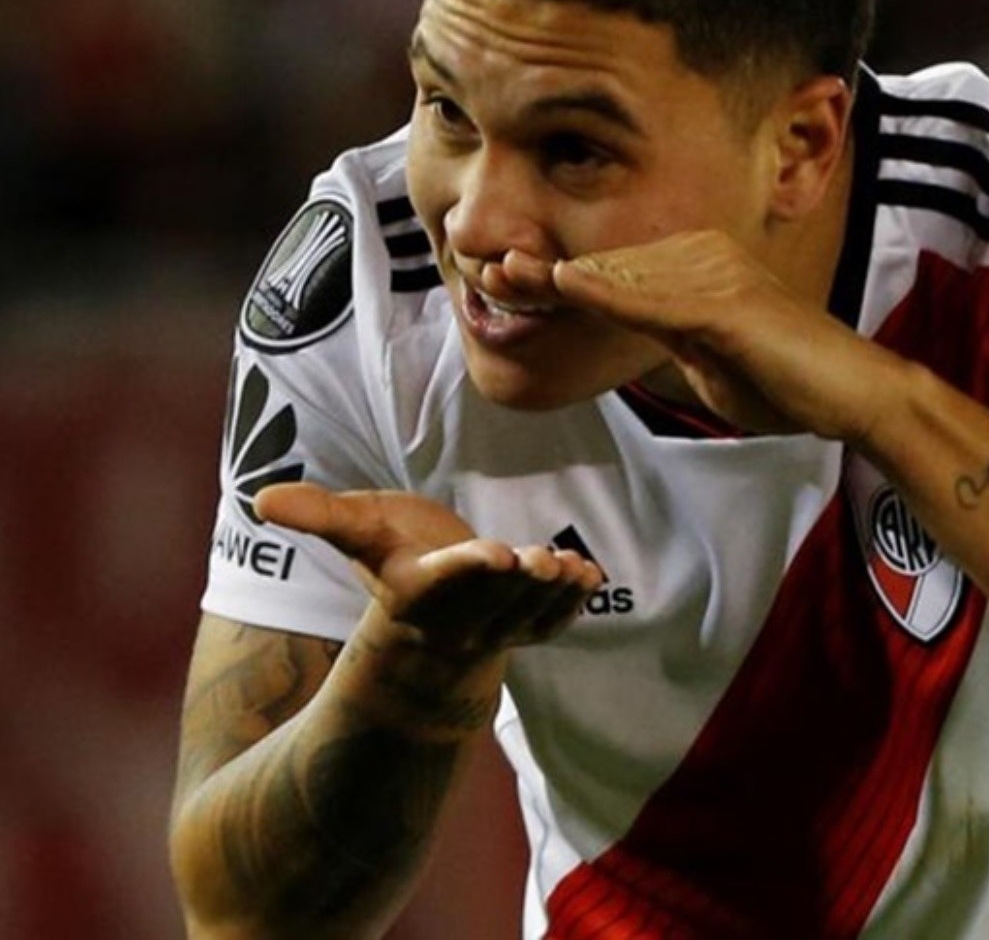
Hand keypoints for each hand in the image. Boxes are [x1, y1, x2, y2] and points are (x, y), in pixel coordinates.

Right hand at [254, 483, 603, 659]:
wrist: (426, 617)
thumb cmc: (392, 559)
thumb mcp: (359, 532)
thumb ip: (319, 515)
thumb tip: (258, 498)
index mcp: (416, 590)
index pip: (444, 581)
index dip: (469, 568)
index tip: (496, 552)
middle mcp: (457, 618)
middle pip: (493, 600)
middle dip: (521, 580)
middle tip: (545, 558)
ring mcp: (495, 629)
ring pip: (527, 614)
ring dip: (553, 594)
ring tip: (574, 567)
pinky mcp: (526, 629)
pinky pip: (551, 624)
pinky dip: (572, 606)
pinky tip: (591, 577)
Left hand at [500, 231, 901, 440]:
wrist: (848, 395)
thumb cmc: (782, 381)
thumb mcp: (704, 355)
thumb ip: (665, 332)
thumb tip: (627, 325)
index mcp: (698, 266)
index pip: (616, 273)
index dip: (562, 279)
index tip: (512, 279)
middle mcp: (705, 256)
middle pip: (611, 267)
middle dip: (549, 272)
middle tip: (491, 268)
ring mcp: (718, 273)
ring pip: (624, 276)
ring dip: (563, 279)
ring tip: (509, 275)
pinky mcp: (730, 302)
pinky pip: (657, 299)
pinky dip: (610, 294)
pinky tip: (567, 285)